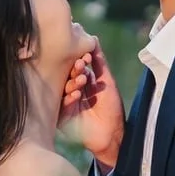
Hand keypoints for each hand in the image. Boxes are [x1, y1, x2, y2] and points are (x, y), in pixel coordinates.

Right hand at [60, 39, 124, 168]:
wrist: (113, 134)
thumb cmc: (112, 108)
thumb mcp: (107, 81)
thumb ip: (100, 62)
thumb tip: (94, 40)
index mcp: (81, 82)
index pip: (75, 67)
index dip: (79, 61)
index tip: (86, 57)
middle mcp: (71, 91)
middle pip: (67, 76)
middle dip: (74, 70)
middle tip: (82, 65)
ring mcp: (66, 103)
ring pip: (63, 88)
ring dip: (72, 82)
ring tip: (82, 80)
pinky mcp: (62, 116)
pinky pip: (61, 104)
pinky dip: (69, 98)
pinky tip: (77, 94)